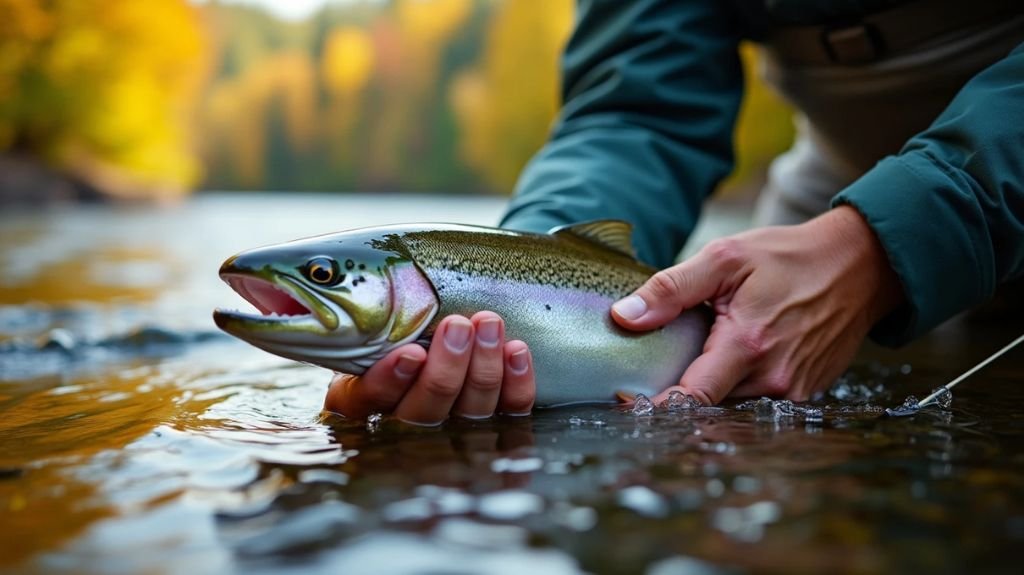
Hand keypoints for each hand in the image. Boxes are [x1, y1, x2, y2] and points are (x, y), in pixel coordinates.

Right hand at [323, 312, 535, 424]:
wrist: (438, 328)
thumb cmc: (395, 320)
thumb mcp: (370, 318)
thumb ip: (368, 314)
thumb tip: (349, 279)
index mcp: (363, 397)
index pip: (372, 399)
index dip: (391, 380)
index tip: (412, 352)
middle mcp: (405, 420)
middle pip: (426, 410)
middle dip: (446, 368)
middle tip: (457, 326)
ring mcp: (453, 426)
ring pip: (470, 412)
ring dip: (484, 366)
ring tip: (489, 323)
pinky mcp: (496, 422)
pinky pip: (511, 413)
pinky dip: (517, 382)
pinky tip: (516, 350)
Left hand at [611, 206, 903, 404]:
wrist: (861, 265)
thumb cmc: (790, 257)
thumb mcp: (725, 257)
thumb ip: (671, 289)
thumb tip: (623, 317)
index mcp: (747, 345)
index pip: (690, 398)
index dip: (654, 404)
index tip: (626, 400)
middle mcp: (773, 378)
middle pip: (707, 404)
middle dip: (681, 388)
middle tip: (662, 361)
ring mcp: (793, 390)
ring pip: (731, 403)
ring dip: (712, 384)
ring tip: (705, 349)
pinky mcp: (806, 392)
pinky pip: (758, 398)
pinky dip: (739, 382)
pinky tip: (738, 353)